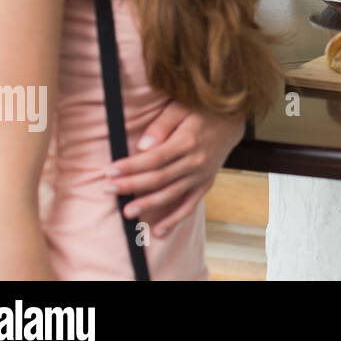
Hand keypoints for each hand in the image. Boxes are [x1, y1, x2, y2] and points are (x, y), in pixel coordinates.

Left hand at [102, 100, 245, 236]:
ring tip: (127, 212)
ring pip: (171, 194)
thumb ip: (162, 125)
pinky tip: (158, 231)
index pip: (154, 159)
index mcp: (187, 142)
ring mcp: (201, 175)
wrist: (232, 121)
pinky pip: (190, 205)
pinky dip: (175, 219)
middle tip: (108, 190)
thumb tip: (142, 146)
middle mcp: (195, 162)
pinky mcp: (206, 184)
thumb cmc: (203, 111)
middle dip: (131, 185)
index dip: (130, 167)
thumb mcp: (181, 108)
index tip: (109, 172)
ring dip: (148, 204)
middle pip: (158, 178)